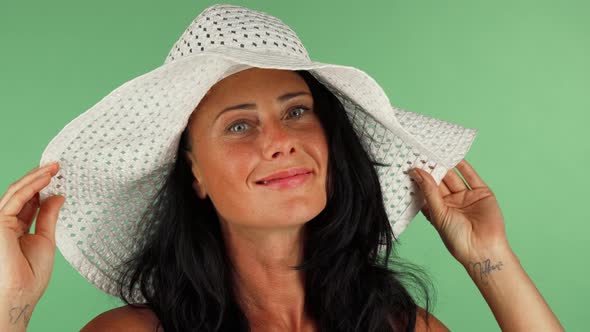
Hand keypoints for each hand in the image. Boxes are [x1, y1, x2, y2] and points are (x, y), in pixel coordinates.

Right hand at [0, 162, 63, 303]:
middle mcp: (5, 223)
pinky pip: (15, 199)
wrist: (20, 294)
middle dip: (38, 178)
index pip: (28, 202)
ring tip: (54, 167)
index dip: (41, 187)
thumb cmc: (30, 276)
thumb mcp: (45, 239)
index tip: (58, 176)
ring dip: (35, 177)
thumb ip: (48, 216)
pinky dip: (31, 186)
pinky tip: (45, 178)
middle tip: (57, 166)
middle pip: (21, 194)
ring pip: (16, 192)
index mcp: (15, 229)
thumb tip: (57, 196)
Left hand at [409, 159, 508, 265]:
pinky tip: (454, 157)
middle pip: (439, 181)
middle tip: (422, 153)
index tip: (411, 164)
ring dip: (446, 166)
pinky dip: (464, 167)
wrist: (483, 249)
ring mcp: (466, 197)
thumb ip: (429, 191)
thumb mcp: (438, 213)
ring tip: (435, 151)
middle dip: (431, 169)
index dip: (420, 178)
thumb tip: (417, 173)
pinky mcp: (482, 193)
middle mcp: (451, 202)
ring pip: (453, 177)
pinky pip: (471, 177)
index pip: (427, 190)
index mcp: (438, 209)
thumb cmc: (457, 238)